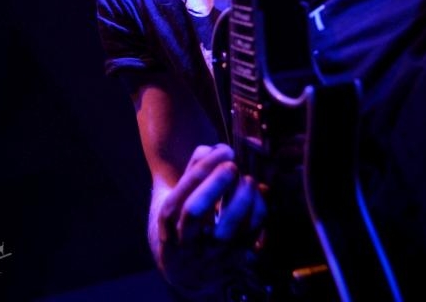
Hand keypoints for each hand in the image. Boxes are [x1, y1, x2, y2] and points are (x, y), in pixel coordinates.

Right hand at [156, 143, 266, 295]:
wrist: (186, 275)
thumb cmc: (180, 224)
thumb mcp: (172, 199)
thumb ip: (192, 170)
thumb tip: (218, 149)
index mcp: (167, 224)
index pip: (179, 194)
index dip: (202, 169)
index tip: (223, 151)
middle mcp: (185, 242)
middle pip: (194, 211)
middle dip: (215, 183)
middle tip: (232, 165)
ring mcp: (210, 255)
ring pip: (227, 227)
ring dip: (242, 197)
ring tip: (247, 179)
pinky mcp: (235, 260)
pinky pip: (251, 234)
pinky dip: (258, 210)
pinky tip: (257, 194)